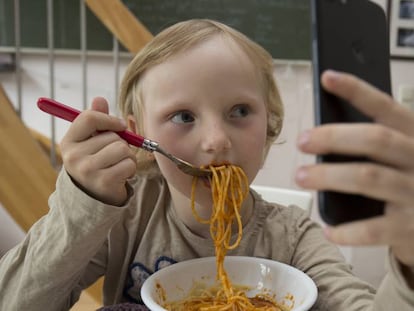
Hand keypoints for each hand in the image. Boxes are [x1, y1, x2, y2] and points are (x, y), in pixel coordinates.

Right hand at [60, 97, 136, 205]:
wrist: (93, 197)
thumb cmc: (95, 162)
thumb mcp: (91, 140)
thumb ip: (96, 119)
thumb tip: (99, 99)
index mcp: (68, 142)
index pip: (88, 118)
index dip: (109, 119)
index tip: (119, 125)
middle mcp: (74, 156)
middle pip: (112, 136)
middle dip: (121, 143)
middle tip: (114, 155)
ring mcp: (88, 170)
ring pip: (123, 149)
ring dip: (128, 156)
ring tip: (118, 164)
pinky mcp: (104, 182)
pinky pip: (129, 164)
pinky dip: (131, 168)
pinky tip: (121, 174)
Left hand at [296, 70, 413, 266]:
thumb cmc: (409, 183)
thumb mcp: (400, 157)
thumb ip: (375, 143)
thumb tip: (324, 133)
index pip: (386, 107)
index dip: (356, 90)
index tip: (327, 77)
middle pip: (375, 140)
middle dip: (334, 137)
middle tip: (302, 141)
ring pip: (368, 177)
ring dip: (329, 176)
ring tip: (301, 176)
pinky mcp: (411, 227)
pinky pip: (374, 229)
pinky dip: (347, 230)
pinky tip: (328, 229)